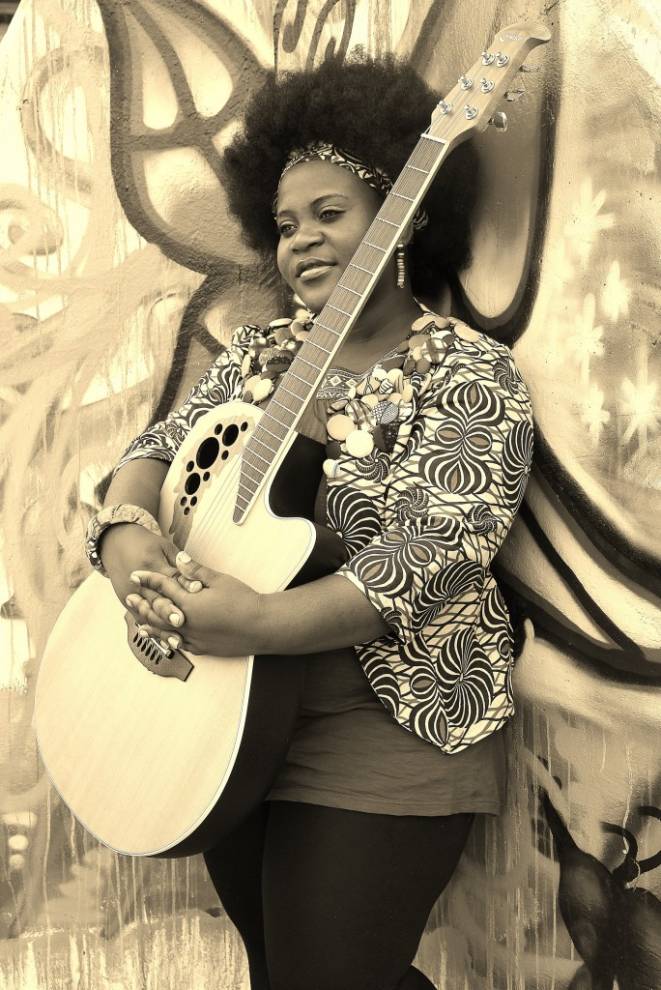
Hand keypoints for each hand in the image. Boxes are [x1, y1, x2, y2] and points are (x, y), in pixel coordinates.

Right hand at [101, 526, 204, 646]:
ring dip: (163, 629)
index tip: (198, 592)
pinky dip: (153, 631)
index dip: (184, 585)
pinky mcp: (126, 600)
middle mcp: (139, 581)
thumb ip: (179, 562)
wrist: (115, 543)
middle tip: (182, 622)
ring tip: (177, 641)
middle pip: (157, 598)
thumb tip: (198, 577)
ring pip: (149, 614)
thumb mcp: (164, 546)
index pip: (169, 577)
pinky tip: (165, 642)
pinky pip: (141, 619)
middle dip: (169, 611)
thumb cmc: (145, 543)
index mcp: (151, 563)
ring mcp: (131, 593)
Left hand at [126, 551, 261, 656]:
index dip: (148, 579)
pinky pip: (179, 645)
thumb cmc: (244, 601)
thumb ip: (196, 570)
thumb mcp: (220, 580)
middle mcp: (186, 623)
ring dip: (149, 625)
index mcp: (189, 603)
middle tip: (129, 598)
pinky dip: (167, 640)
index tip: (135, 575)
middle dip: (142, 604)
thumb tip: (179, 558)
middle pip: (157, 613)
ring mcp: (193, 638)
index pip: (163, 588)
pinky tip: (165, 640)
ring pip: (164, 632)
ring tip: (139, 623)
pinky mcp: (202, 648)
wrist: (261, 626)